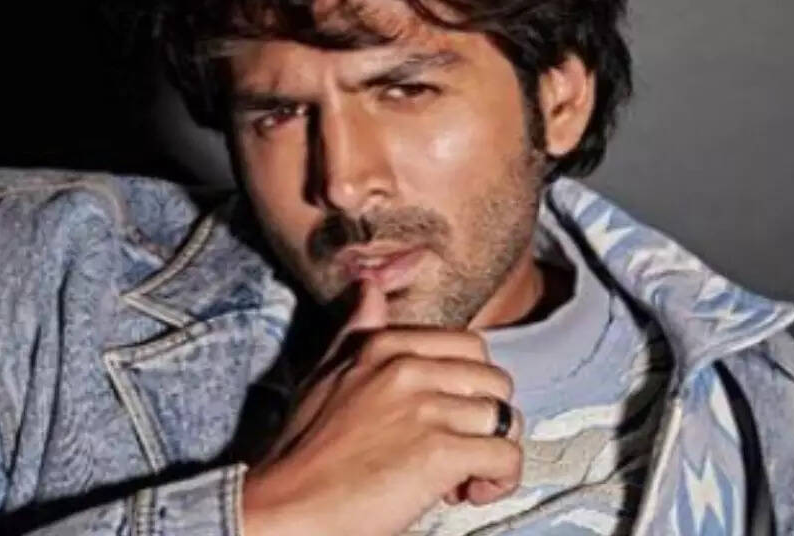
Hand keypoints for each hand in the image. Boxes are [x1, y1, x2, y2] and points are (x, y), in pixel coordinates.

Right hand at [241, 282, 523, 535]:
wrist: (286, 507)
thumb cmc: (302, 452)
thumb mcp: (324, 376)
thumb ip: (355, 331)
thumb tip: (370, 287)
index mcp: (383, 347)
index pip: (469, 346)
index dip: (467, 386)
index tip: (445, 416)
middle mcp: (408, 369)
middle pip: (494, 381)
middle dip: (484, 418)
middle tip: (453, 448)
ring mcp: (426, 409)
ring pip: (505, 419)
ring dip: (490, 453)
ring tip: (457, 476)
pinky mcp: (440, 452)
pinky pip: (507, 457)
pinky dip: (500, 480)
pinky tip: (469, 491)